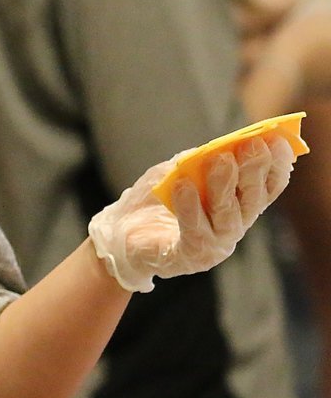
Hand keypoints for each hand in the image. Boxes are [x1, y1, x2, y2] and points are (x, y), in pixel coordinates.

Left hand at [88, 133, 296, 292]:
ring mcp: (214, 244)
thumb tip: (216, 146)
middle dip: (254, 170)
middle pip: (251, 199)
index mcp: (236, 206)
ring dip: (224, 184)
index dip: (275, 165)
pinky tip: (183, 187)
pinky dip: (190, 207)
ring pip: (227, 213)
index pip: (265, 188)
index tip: (277, 140)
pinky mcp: (190, 256)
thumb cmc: (153, 201)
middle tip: (252, 145)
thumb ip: (195, 161)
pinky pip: (194, 231)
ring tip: (220, 160)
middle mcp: (231, 227)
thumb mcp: (174, 173)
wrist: (120, 233)